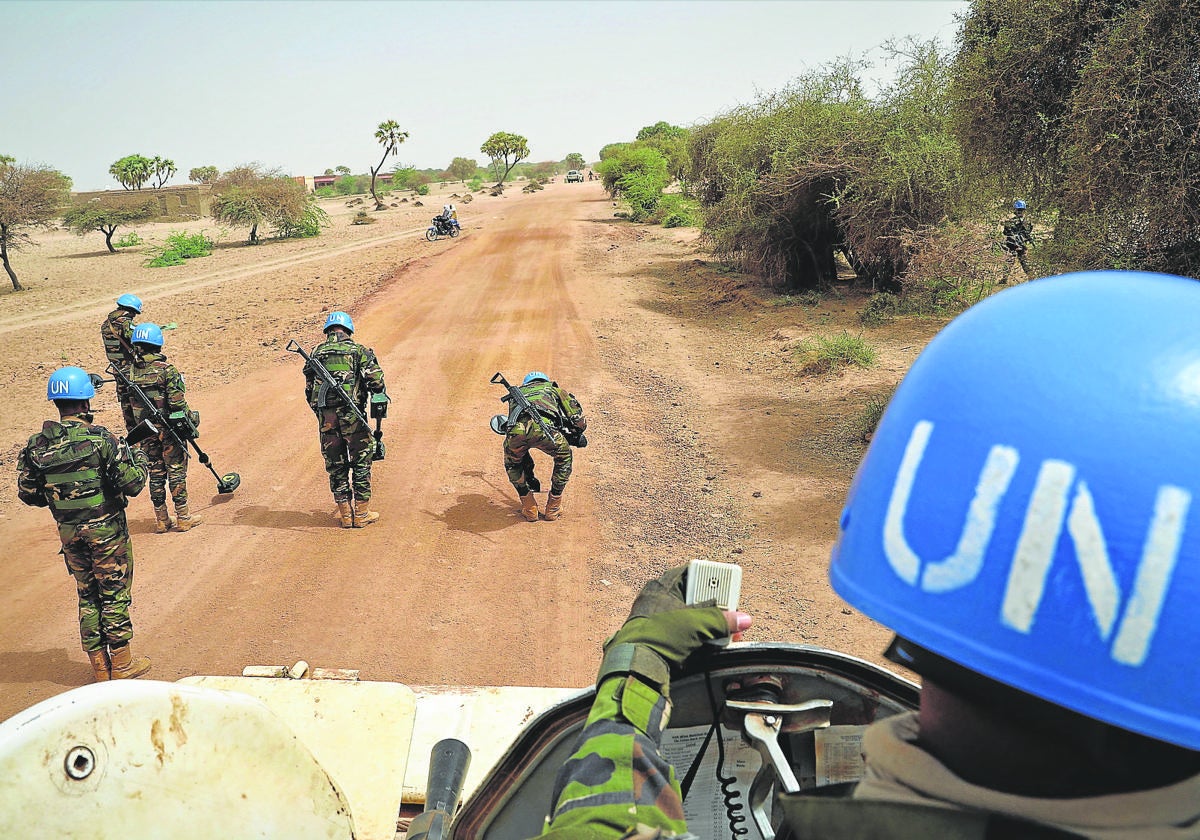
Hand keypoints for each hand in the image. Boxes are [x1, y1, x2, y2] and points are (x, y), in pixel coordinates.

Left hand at [606, 565, 752, 672]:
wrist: (636, 667)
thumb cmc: (657, 637)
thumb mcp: (696, 623)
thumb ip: (721, 620)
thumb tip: (742, 619)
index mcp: (661, 587)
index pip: (690, 573)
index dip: (710, 579)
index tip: (726, 587)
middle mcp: (658, 601)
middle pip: (694, 599)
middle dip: (714, 609)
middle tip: (728, 614)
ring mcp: (657, 622)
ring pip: (691, 619)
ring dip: (708, 628)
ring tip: (724, 633)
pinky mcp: (659, 641)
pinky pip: (684, 636)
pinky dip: (698, 640)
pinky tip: (710, 647)